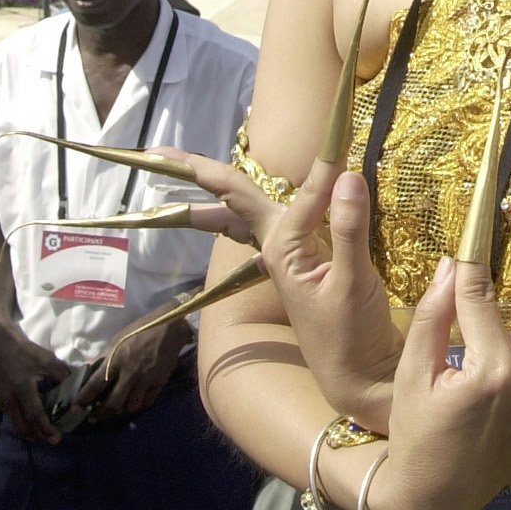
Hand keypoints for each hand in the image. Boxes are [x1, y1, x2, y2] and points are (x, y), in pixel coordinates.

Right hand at [0, 323, 69, 443]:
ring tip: (43, 432)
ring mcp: (2, 401)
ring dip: (30, 431)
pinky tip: (31, 418)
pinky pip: (12, 416)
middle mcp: (10, 400)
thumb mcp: (45, 359)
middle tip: (52, 440)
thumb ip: (61, 374)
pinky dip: (22, 421)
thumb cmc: (22, 350)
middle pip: (23, 428)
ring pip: (16, 424)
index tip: (57, 437)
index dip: (46, 429)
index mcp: (23, 389)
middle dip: (38, 437)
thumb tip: (76, 387)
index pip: (35, 416)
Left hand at [82, 314, 191, 417]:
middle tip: (95, 417)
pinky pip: (146, 402)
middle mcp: (129, 372)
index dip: (84, 399)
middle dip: (102, 414)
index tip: (76, 408)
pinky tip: (135, 401)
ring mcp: (145, 379)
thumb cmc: (141, 329)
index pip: (95, 384)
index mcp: (116, 359)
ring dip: (122, 409)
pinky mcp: (159, 383)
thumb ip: (105, 356)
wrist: (170, 326)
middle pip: (113, 403)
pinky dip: (139, 405)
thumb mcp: (118, 338)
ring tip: (117, 408)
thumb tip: (91, 371)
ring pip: (130, 406)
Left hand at [181, 148, 404, 430]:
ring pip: (239, 214)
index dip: (327, 164)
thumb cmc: (351, 336)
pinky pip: (261, 228)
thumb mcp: (352, 282)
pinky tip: (233, 217)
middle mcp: (275, 248)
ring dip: (212, 193)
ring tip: (182, 173)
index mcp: (283, 249)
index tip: (343, 129)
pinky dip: (241, 216)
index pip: (305, 192)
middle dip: (195, 173)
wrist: (355, 380)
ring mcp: (285, 257)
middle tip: (155, 153)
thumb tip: (346, 175)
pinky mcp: (301, 266)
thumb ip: (347, 227)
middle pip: (231, 198)